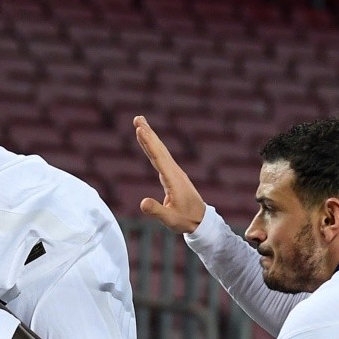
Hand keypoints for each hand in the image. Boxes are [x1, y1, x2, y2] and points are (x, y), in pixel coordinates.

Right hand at [134, 115, 206, 233]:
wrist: (200, 219)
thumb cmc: (185, 220)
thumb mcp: (170, 219)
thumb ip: (156, 210)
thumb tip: (142, 203)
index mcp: (173, 180)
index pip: (158, 158)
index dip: (149, 143)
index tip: (140, 130)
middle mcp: (174, 172)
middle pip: (159, 149)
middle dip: (148, 133)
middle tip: (138, 118)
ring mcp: (174, 173)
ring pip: (160, 151)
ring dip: (150, 137)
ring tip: (140, 125)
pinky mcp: (172, 175)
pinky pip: (161, 158)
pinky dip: (153, 148)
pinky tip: (148, 143)